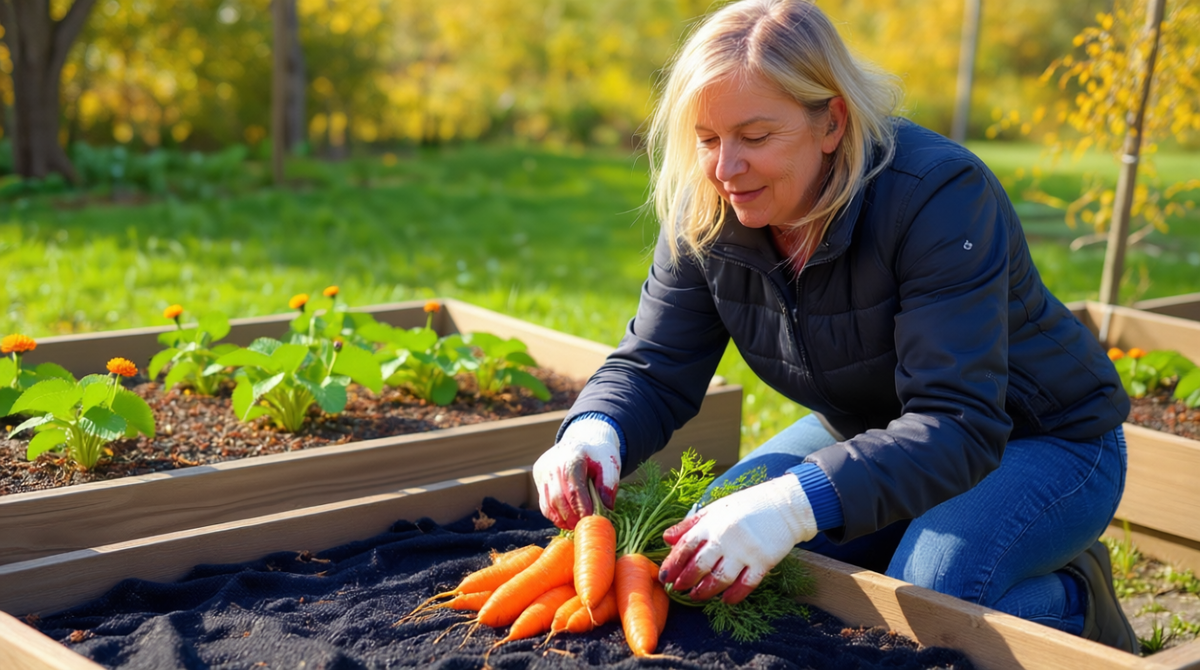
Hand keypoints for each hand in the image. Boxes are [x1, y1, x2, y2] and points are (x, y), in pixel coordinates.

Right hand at [532, 417, 620, 528]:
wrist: (583, 440)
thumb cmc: (598, 455)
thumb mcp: (610, 465)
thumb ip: (608, 485)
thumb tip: (606, 509)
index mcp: (572, 457)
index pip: (574, 488)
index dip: (581, 507)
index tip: (590, 521)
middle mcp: (553, 464)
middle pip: (558, 498)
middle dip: (571, 516)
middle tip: (582, 528)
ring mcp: (543, 471)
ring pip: (548, 502)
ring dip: (561, 518)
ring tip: (574, 526)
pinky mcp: (538, 478)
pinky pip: (543, 502)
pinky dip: (553, 514)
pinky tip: (565, 520)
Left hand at [659, 474, 817, 604]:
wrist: (784, 505)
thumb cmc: (746, 506)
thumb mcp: (715, 509)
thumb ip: (690, 524)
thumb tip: (666, 539)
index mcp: (711, 523)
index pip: (685, 547)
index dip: (672, 563)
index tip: (665, 576)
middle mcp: (725, 538)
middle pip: (699, 566)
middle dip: (685, 580)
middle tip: (678, 589)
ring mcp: (745, 551)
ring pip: (720, 579)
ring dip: (705, 591)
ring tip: (696, 596)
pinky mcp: (763, 561)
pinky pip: (746, 584)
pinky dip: (734, 595)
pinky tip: (725, 600)